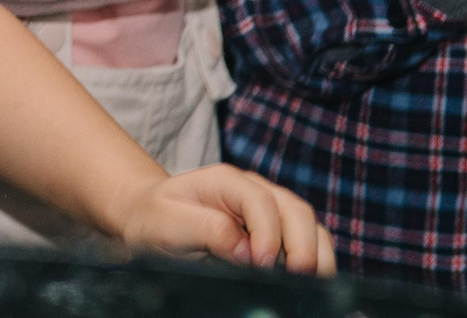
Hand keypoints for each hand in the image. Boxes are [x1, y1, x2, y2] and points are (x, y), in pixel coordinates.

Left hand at [114, 166, 332, 273]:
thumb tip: (245, 251)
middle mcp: (255, 190)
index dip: (267, 233)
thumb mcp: (168, 223)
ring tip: (312, 285)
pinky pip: (309, 242)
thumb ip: (206, 230)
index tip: (262, 264)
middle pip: (296, 211)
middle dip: (303, 246)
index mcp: (227, 181)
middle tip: (298, 279)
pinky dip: (315, 260)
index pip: (260, 201)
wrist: (150, 218)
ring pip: (310, 226)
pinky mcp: (279, 231)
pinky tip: (309, 283)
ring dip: (317, 255)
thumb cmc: (156, 218)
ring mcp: (271, 209)